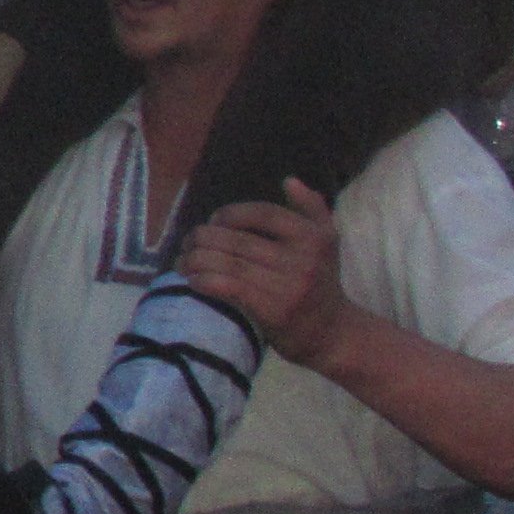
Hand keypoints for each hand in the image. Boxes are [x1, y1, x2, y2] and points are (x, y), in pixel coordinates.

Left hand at [180, 178, 350, 366]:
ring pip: (229, 264)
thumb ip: (311, 208)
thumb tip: (289, 180)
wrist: (332, 334)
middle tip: (188, 242)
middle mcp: (303, 259)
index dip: (231, 214)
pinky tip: (193, 280)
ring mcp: (288, 285)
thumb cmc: (321, 283)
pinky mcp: (273, 310)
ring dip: (196, 260)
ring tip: (181, 261)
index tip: (214, 221)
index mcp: (313, 237)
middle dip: (204, 238)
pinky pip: (230, 287)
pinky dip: (206, 281)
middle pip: (239, 240)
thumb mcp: (326, 242)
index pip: (263, 213)